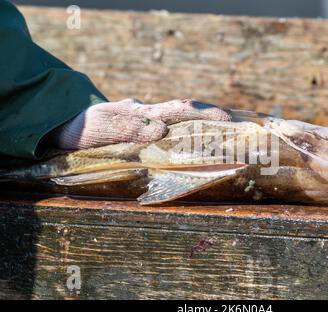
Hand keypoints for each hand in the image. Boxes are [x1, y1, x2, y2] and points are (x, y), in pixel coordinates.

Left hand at [52, 98, 230, 149]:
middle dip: (211, 120)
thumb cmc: (81, 128)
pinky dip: (180, 144)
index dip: (206, 114)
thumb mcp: (103, 127)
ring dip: (198, 132)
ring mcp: (143, 125)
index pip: (180, 109)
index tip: (229, 119)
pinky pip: (164, 139)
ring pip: (176, 127)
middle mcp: (148, 117)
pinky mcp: (137, 137)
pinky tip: (185, 155)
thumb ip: (130, 127)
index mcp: (144, 113)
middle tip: (235, 130)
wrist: (61, 127)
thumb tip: (161, 129)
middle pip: (185, 115)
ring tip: (218, 144)